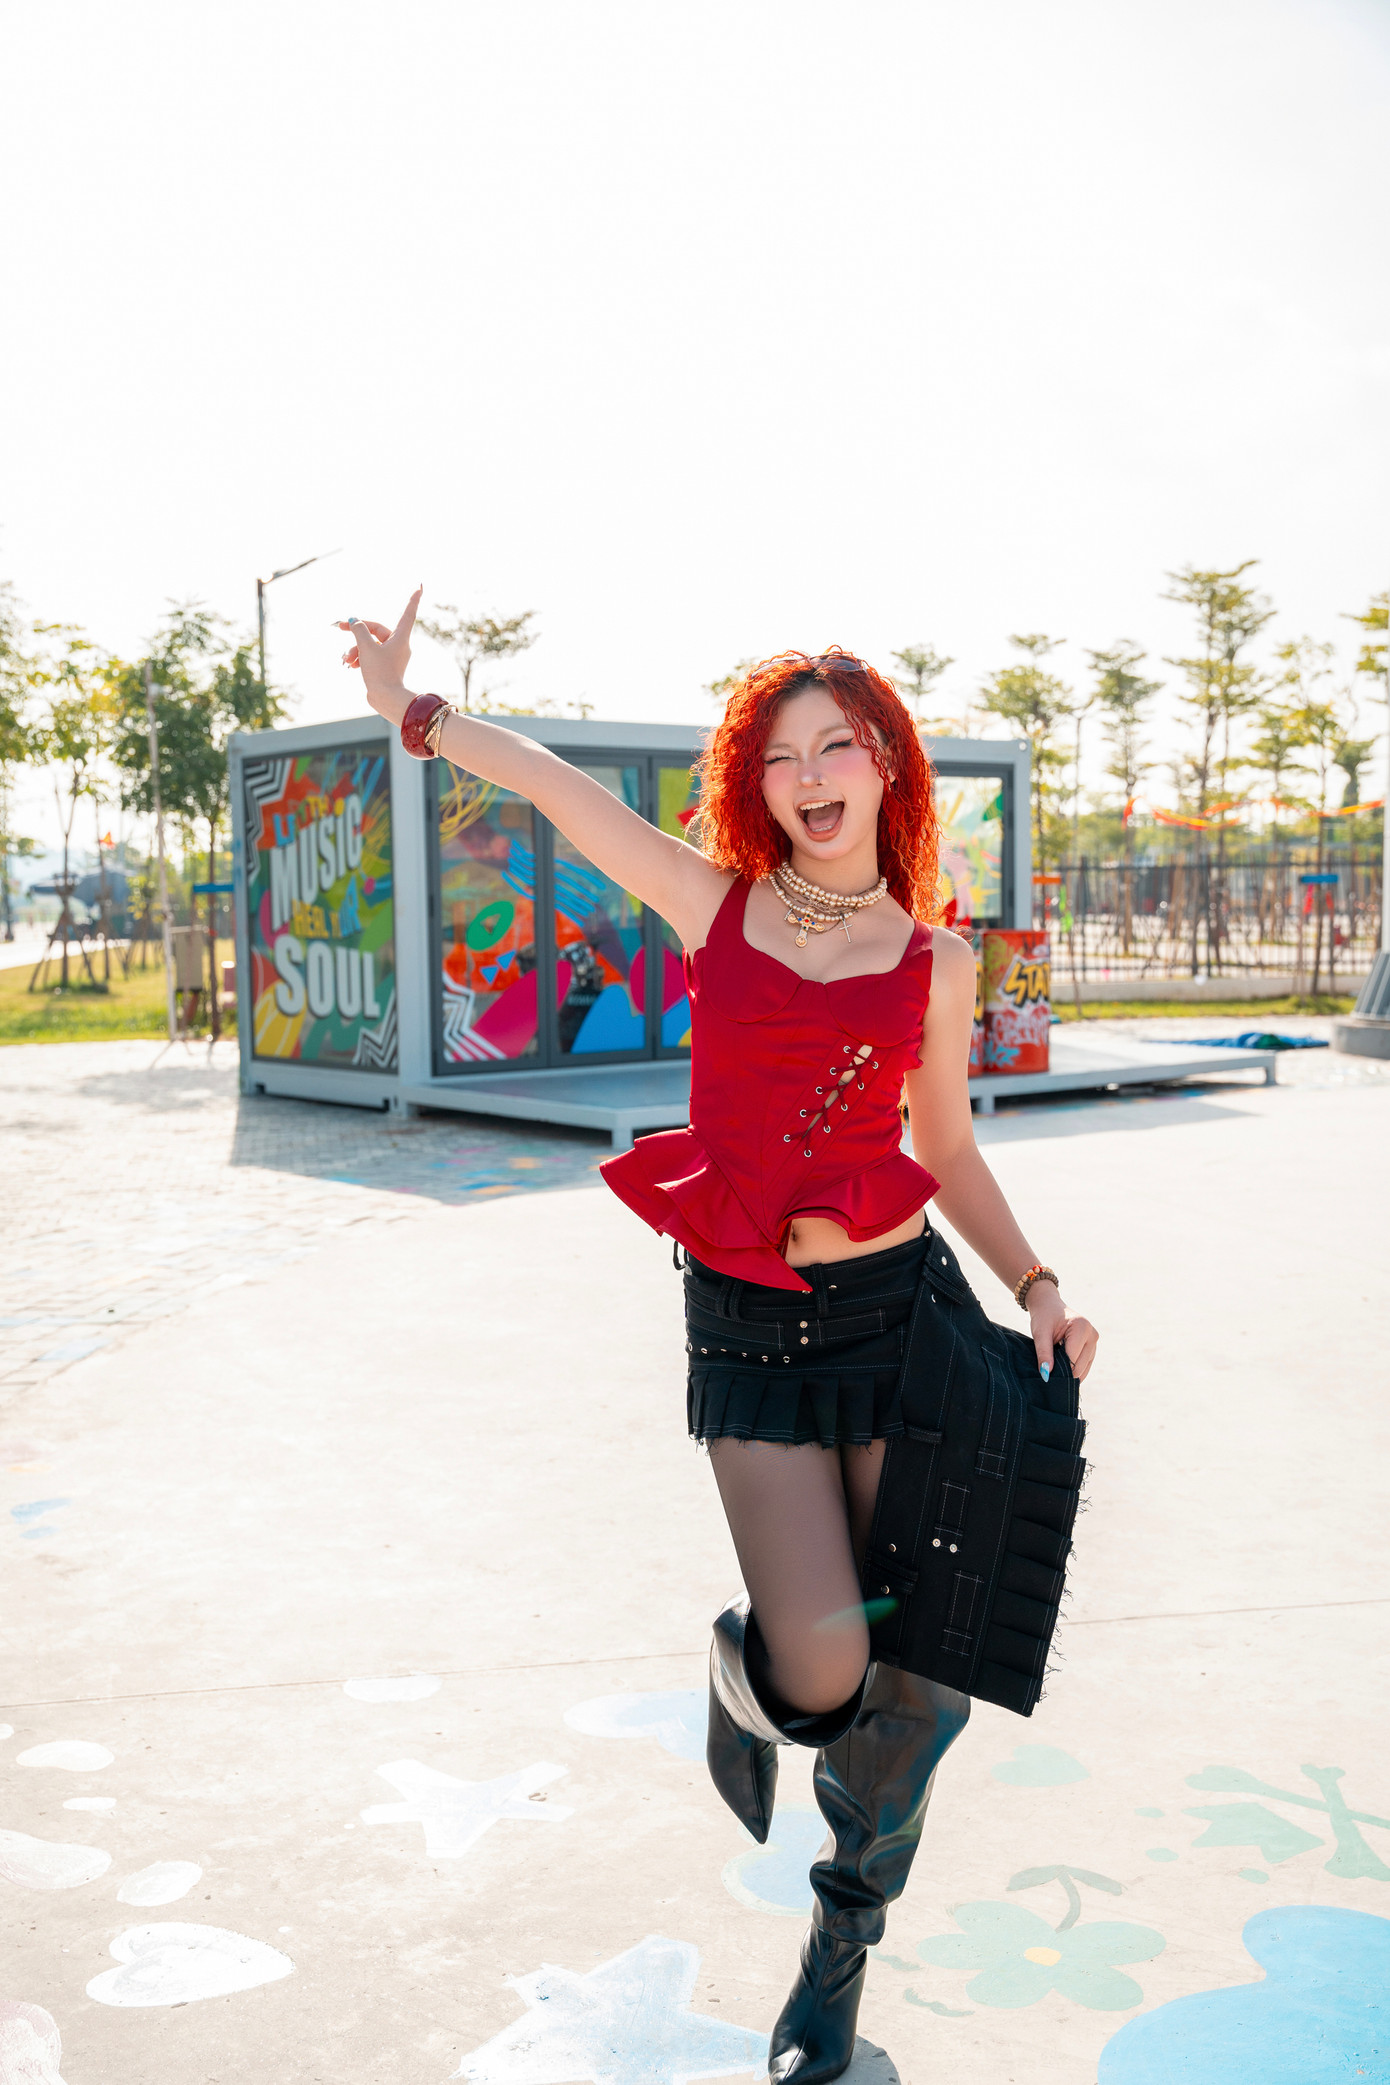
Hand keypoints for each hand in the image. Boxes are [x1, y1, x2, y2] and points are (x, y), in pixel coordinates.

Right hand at [337, 588, 421, 725]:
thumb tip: (354, 620)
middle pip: (376, 630)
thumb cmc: (379, 673)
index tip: (420, 586)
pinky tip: (349, 664)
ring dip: (355, 649)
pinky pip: (371, 656)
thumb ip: (359, 630)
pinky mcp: (385, 667)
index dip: (413, 599)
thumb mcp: (366, 648)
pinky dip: (360, 657)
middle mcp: (399, 645)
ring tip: (345, 659)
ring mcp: (392, 657)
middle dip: (357, 632)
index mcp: (400, 637)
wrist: (385, 700)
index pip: (408, 613)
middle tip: (340, 628)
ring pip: (371, 645)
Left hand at [1028, 1281, 1097, 1383]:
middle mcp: (1093, 1335)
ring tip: (1054, 1359)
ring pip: (1082, 1369)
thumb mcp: (1040, 1333)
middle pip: (1079, 1366)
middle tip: (1047, 1364)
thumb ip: (1043, 1353)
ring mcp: (1095, 1342)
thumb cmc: (1044, 1317)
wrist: (1049, 1306)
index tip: (1044, 1371)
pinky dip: (1072, 1369)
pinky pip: (1084, 1367)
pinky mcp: (1093, 1348)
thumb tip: (1046, 1375)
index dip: (1058, 1368)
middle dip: (1063, 1370)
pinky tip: (1061, 1362)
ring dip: (1068, 1370)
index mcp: (1081, 1327)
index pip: (1072, 1359)